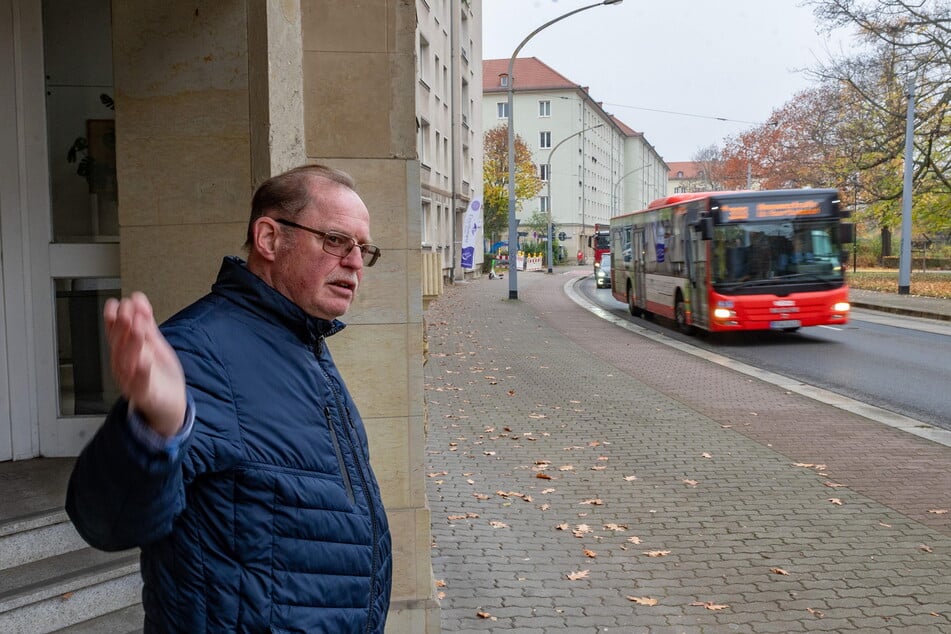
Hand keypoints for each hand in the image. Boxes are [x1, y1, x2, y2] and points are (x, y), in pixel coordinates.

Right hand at [103, 292, 186, 437]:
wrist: (169, 405)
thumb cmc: (158, 375)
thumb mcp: (154, 344)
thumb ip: (147, 324)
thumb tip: (138, 299)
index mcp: (125, 353)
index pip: (115, 333)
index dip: (113, 318)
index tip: (116, 303)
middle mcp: (124, 366)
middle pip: (119, 345)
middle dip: (121, 326)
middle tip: (126, 310)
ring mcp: (132, 381)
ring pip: (128, 362)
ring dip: (131, 344)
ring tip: (136, 329)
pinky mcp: (145, 395)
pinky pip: (141, 384)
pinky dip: (142, 372)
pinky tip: (144, 361)